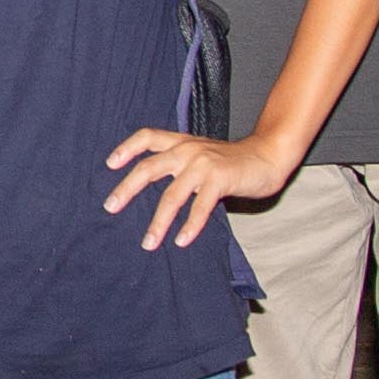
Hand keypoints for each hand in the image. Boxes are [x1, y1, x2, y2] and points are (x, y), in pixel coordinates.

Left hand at [105, 122, 291, 252]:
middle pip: (149, 167)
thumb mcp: (202, 155)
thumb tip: (152, 189)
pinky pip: (200, 206)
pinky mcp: (220, 179)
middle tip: (110, 207)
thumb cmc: (233, 161)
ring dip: (158, 222)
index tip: (110, 164)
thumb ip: (180, 165)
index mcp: (181, 142)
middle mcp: (188, 150)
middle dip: (127, 188)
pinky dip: (190, 225)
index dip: (127, 148)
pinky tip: (181, 241)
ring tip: (148, 242)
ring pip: (172, 194)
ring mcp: (204, 164)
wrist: (268, 155)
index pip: (147, 136)